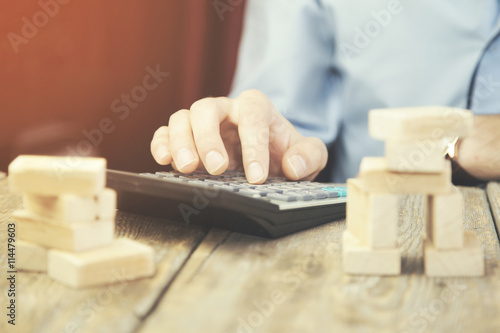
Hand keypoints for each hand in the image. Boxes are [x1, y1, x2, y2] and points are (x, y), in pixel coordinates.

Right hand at [150, 89, 327, 183]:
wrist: (268, 156)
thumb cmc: (285, 152)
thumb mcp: (310, 155)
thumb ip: (310, 156)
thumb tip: (292, 166)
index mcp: (256, 107)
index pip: (252, 116)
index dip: (254, 145)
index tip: (257, 177)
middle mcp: (225, 109)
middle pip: (207, 109)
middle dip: (209, 139)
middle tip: (217, 169)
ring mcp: (202, 123)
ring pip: (182, 118)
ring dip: (181, 142)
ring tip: (188, 169)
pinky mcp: (186, 138)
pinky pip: (165, 132)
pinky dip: (161, 144)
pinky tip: (164, 161)